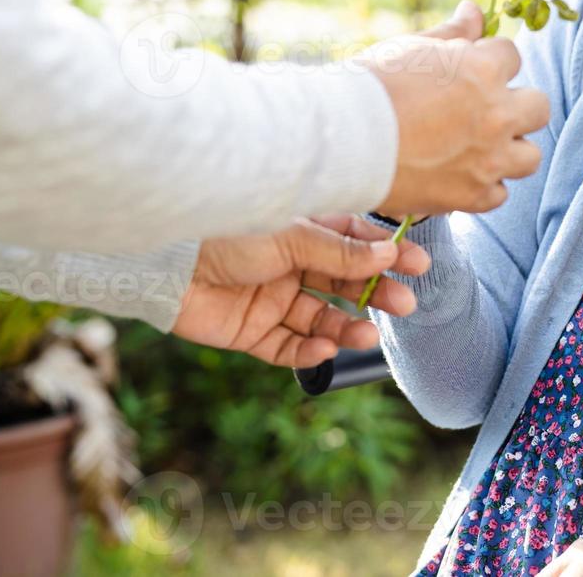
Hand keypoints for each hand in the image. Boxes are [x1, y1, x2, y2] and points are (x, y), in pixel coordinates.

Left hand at [171, 214, 428, 367]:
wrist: (163, 262)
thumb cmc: (225, 231)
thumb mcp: (291, 236)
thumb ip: (340, 250)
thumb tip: (389, 252)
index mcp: (299, 231)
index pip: (354, 241)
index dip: (386, 253)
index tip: (418, 264)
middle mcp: (288, 264)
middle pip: (343, 283)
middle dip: (375, 293)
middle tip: (405, 304)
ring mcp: (270, 299)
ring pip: (320, 319)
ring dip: (347, 327)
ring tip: (367, 334)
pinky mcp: (250, 332)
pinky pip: (288, 347)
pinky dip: (308, 351)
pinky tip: (324, 348)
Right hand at [360, 0, 550, 218]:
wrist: (340, 140)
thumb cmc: (371, 86)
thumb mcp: (412, 47)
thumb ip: (452, 33)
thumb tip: (474, 10)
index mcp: (484, 70)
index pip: (513, 56)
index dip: (491, 62)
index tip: (471, 72)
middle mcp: (497, 115)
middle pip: (538, 107)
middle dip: (516, 105)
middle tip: (485, 111)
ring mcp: (489, 159)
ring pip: (529, 156)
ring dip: (509, 150)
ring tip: (478, 147)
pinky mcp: (473, 196)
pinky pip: (499, 193)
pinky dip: (483, 186)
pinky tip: (458, 174)